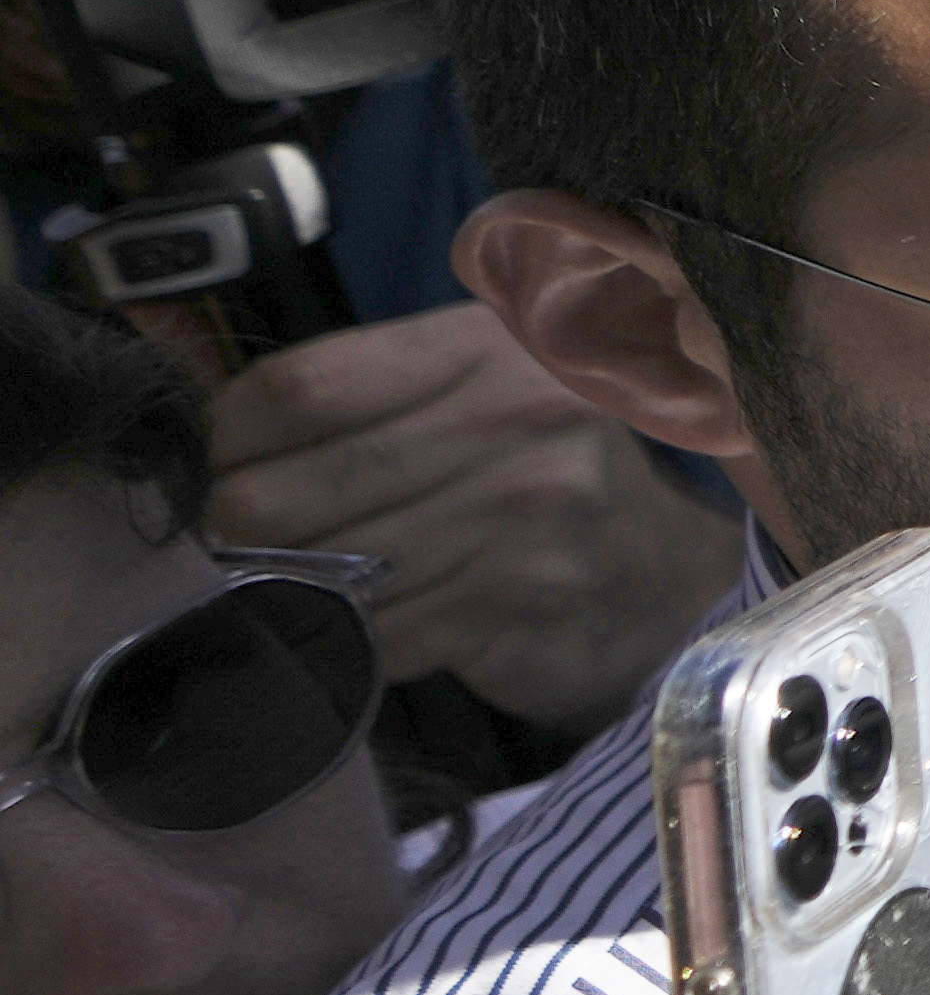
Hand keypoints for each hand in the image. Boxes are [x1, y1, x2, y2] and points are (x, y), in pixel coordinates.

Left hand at [203, 309, 746, 746]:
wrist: (662, 585)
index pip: (298, 389)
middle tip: (232, 549)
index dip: (224, 439)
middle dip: (235, 533)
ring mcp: (520, 513)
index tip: (213, 472)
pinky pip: (368, 633)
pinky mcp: (514, 601)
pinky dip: (338, 644)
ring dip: (282, 592)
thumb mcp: (475, 400)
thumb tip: (203, 445)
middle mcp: (513, 418)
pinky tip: (351, 632)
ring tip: (287, 587)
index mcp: (485, 349)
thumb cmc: (538, 485)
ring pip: (318, 570)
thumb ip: (365, 401)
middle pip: (287, 490)